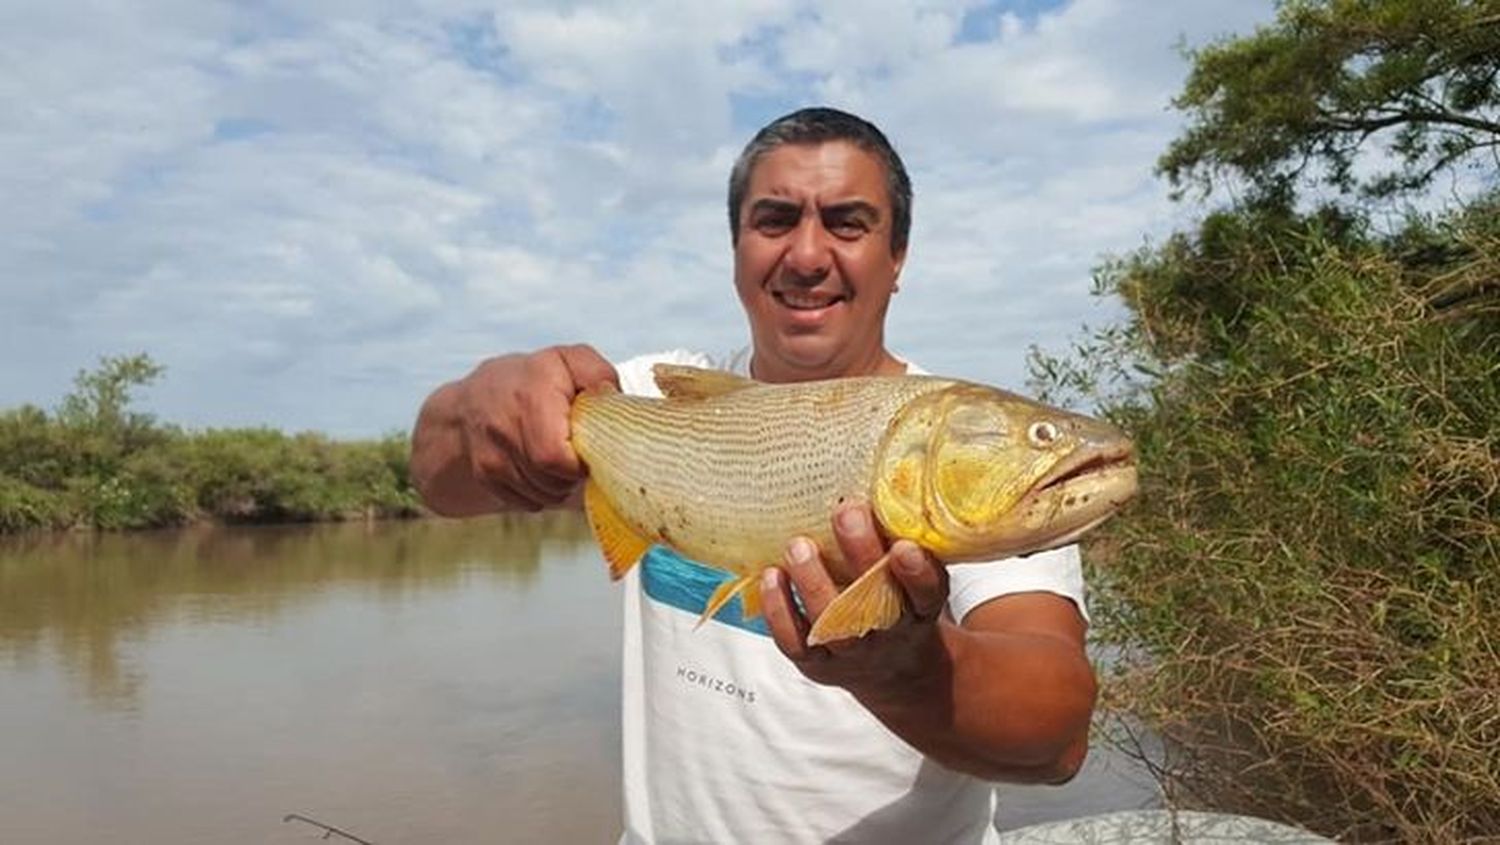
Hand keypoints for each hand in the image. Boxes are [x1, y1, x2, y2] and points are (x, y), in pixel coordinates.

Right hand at [411, 344, 616, 513]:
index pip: (555, 457)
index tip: (587, 447)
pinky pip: (530, 502)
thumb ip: (597, 374)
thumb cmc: (531, 379)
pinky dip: (543, 491)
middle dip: (575, 474)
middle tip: (578, 452)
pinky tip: (541, 467)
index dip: (580, 462)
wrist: (473, 398)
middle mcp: (503, 430)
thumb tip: (612, 400)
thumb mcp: (568, 360)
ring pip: (545, 496)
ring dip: (561, 484)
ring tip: (560, 456)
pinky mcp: (485, 477)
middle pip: (554, 482)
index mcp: (529, 399)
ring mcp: (490, 458)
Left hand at [760, 501, 952, 700]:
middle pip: (877, 602)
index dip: (916, 572)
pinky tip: (771, 576)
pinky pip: (794, 642)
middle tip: (846, 512)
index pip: (928, 593)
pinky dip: (779, 610)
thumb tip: (877, 478)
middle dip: (861, 555)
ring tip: (798, 545)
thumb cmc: (900, 603)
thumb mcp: (916, 579)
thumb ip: (902, 542)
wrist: (894, 668)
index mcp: (921, 609)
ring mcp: (852, 652)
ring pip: (831, 624)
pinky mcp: (818, 664)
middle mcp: (890, 632)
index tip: (905, 545)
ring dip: (813, 581)